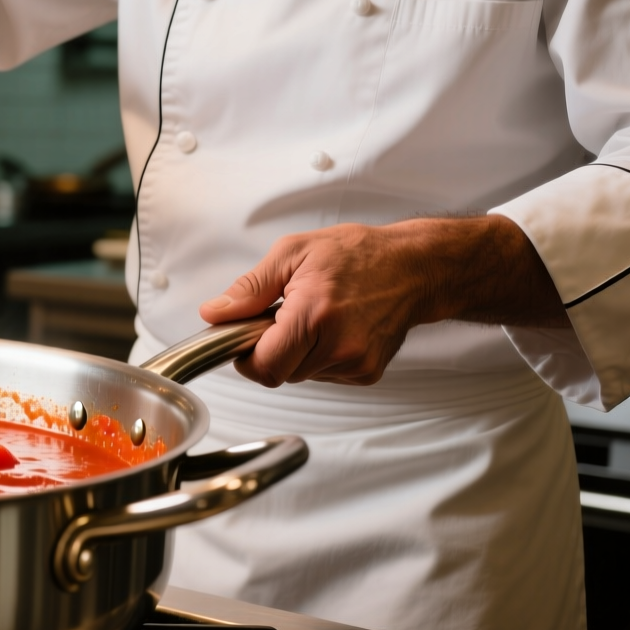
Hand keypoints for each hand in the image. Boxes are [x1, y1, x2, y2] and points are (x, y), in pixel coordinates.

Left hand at [199, 216, 568, 386]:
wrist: (415, 267)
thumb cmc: (357, 254)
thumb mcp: (293, 254)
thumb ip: (249, 288)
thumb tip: (215, 313)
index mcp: (315, 315)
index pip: (264, 366)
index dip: (246, 357)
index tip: (245, 337)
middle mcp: (339, 346)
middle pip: (279, 373)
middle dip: (270, 350)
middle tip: (282, 317)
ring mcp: (356, 364)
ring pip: (301, 375)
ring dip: (296, 353)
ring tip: (313, 317)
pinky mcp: (367, 373)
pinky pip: (324, 375)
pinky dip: (319, 357)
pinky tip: (332, 329)